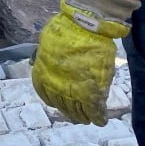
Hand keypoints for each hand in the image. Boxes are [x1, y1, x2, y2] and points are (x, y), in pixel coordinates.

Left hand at [32, 0, 137, 124]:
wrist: (84, 26)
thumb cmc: (66, 29)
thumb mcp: (48, 44)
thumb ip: (50, 58)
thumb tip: (53, 63)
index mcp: (43, 73)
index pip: (45, 93)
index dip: (54, 99)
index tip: (60, 101)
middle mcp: (56, 85)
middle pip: (62, 106)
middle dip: (70, 111)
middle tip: (77, 115)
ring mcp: (74, 90)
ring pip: (77, 111)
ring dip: (83, 116)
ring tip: (88, 118)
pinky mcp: (92, 91)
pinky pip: (94, 111)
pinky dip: (98, 117)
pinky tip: (101, 120)